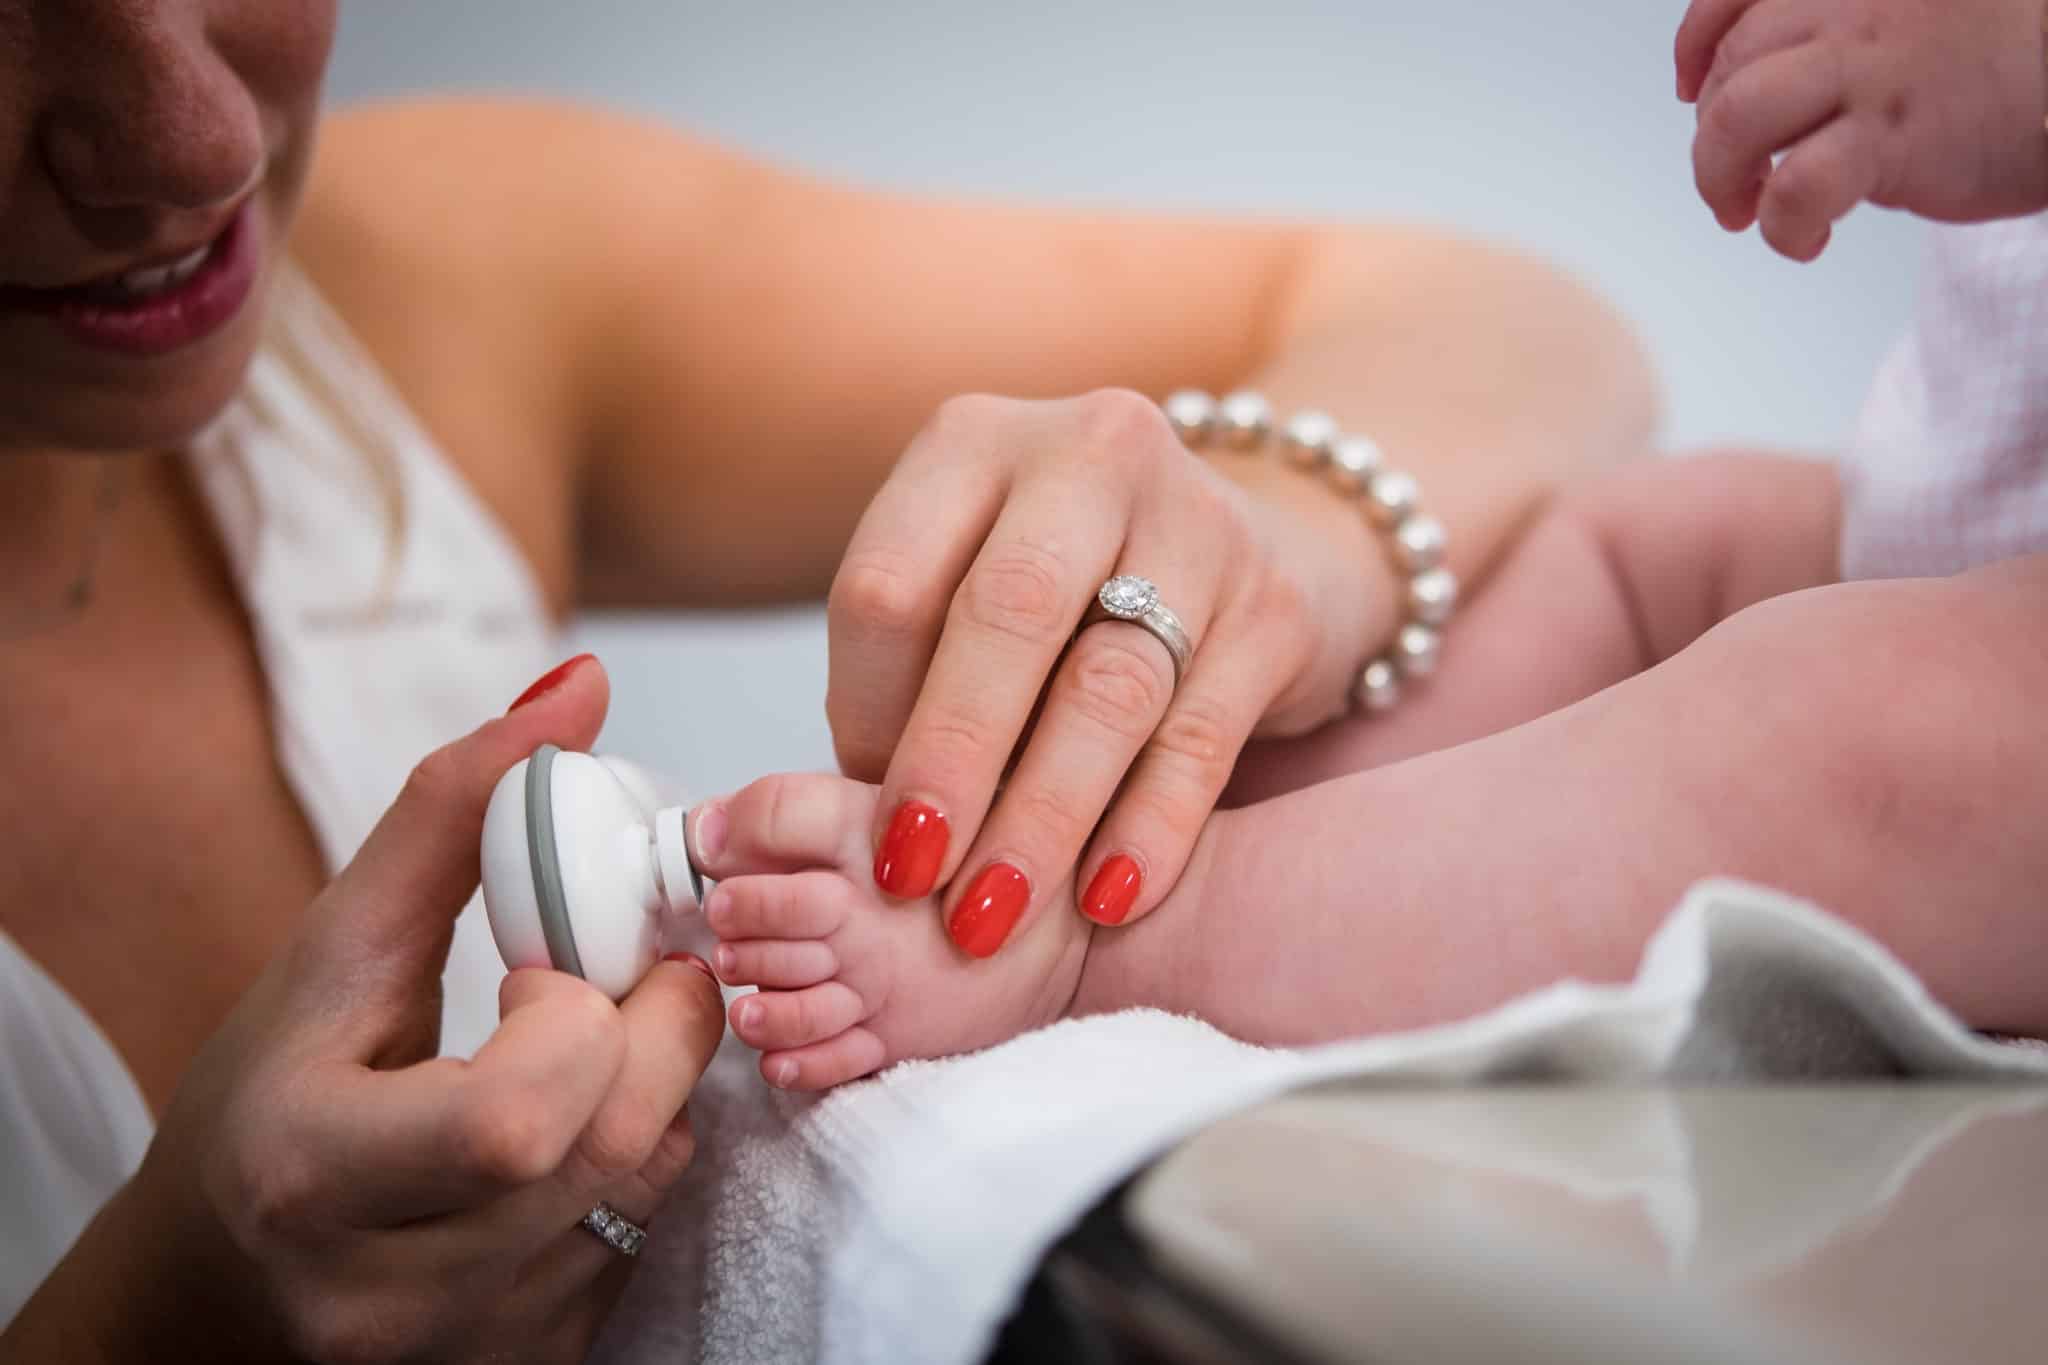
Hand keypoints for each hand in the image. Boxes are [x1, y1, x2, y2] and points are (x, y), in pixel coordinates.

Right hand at [23, 658, 725, 1363]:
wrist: (227, 1278)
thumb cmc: (270, 1102)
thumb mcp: (331, 953)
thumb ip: (451, 815)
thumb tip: (580, 690)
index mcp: (316, 1172)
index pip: (518, 1117)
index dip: (577, 1020)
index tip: (551, 971)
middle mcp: (391, 1287)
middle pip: (614, 1147)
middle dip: (659, 1034)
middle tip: (629, 985)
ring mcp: (469, 1340)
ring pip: (652, 1188)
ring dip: (656, 1094)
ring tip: (590, 1059)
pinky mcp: (532, 1364)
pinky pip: (647, 1240)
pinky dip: (637, 1168)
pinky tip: (572, 1146)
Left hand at [825, 389, 1383, 955]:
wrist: (1258, 554)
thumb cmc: (1068, 597)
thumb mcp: (970, 589)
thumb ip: (914, 679)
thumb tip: (858, 827)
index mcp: (973, 443)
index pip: (890, 583)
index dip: (866, 713)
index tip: (866, 815)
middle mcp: (1088, 455)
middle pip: (1005, 614)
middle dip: (952, 760)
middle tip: (912, 878)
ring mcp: (1198, 520)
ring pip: (1107, 685)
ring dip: (1042, 815)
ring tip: (992, 914)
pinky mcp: (1273, 607)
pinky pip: (1199, 737)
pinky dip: (1147, 828)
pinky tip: (1106, 900)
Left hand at [1677, 0, 2047, 259]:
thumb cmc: (1991, 57)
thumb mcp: (1902, 13)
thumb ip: (1827, 31)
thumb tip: (1734, 86)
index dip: (1697, 47)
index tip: (1691, 90)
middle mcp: (1853, 5)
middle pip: (1731, 66)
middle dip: (1711, 135)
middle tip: (1733, 180)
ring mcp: (1872, 68)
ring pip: (1740, 116)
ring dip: (1720, 176)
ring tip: (1744, 208)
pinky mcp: (1893, 136)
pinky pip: (1798, 186)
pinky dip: (1782, 224)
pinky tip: (1806, 237)